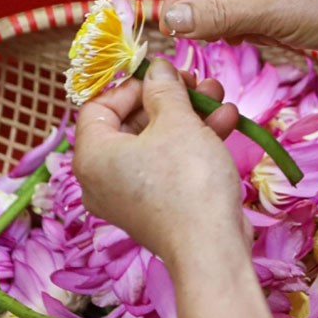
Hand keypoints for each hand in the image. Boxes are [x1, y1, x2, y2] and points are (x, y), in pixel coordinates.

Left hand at [73, 59, 245, 268]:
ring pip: (156, 143)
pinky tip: (225, 123)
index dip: (133, 84)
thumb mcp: (177, 121)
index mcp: (92, 155)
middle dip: (170, 98)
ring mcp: (130, 195)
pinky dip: (192, 143)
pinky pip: (167, 165)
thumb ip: (165, 89)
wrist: (212, 248)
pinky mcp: (156, 207)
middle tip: (196, 82)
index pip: (99, 105)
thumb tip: (158, 69)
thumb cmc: (186, 182)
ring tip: (218, 97)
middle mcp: (102, 178)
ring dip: (189, 117)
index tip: (164, 74)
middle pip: (131, 122)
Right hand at [161, 0, 317, 60]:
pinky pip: (251, 6)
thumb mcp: (272, 13)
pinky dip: (248, 25)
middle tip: (206, 42)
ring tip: (241, 40)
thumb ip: (217, 14)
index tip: (174, 29)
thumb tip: (168, 20)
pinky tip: (261, 39)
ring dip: (228, 21)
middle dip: (208, 9)